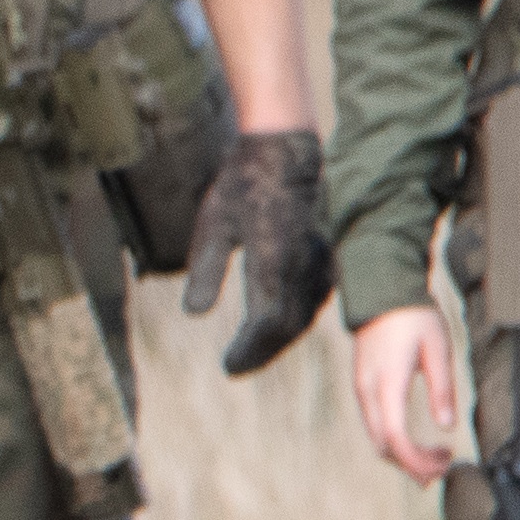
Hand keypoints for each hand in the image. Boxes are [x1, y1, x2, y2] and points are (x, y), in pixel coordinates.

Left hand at [178, 129, 333, 377]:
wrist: (285, 153)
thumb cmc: (242, 185)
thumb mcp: (213, 223)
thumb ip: (205, 269)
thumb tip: (193, 312)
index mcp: (273, 255)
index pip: (267, 319)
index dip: (249, 349)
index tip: (227, 365)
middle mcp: (302, 262)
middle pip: (288, 326)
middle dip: (262, 352)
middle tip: (236, 366)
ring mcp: (319, 259)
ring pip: (305, 316)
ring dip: (280, 340)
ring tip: (253, 353)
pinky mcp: (325, 256)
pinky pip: (316, 300)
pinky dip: (296, 320)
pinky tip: (278, 327)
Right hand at [349, 304, 461, 483]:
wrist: (382, 291)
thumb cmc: (413, 317)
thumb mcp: (438, 349)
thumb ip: (442, 389)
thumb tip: (446, 425)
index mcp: (388, 383)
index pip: (396, 438)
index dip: (418, 460)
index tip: (444, 463)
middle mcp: (368, 391)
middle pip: (384, 446)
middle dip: (412, 465)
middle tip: (443, 466)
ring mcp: (361, 390)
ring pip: (376, 438)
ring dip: (403, 455)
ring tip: (433, 457)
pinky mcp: (362, 387)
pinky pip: (374, 425)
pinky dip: (394, 441)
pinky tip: (414, 439)